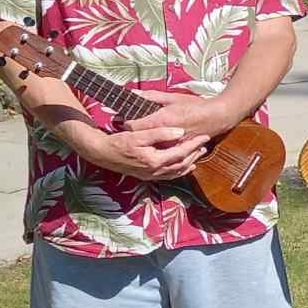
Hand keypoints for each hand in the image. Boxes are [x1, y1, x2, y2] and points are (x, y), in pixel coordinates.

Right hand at [79, 125, 211, 182]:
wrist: (102, 154)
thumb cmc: (119, 142)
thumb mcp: (139, 135)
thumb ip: (160, 133)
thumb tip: (180, 132)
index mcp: (154, 160)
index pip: (181, 152)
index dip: (194, 144)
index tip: (204, 137)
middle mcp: (155, 171)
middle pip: (182, 163)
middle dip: (195, 154)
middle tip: (205, 144)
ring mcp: (151, 175)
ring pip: (177, 172)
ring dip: (189, 163)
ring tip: (199, 154)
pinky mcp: (147, 175)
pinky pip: (169, 176)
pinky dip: (179, 171)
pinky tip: (185, 166)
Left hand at [123, 88, 232, 140]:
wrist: (217, 116)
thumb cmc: (197, 106)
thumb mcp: (173, 97)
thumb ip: (152, 96)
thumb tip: (135, 94)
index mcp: (162, 120)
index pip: (134, 126)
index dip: (128, 123)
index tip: (128, 121)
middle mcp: (165, 136)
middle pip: (141, 139)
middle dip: (137, 135)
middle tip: (136, 129)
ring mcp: (173, 146)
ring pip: (151, 149)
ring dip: (147, 144)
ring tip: (146, 139)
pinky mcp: (180, 151)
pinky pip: (164, 154)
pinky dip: (160, 150)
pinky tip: (161, 147)